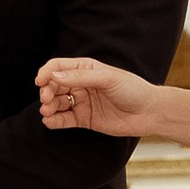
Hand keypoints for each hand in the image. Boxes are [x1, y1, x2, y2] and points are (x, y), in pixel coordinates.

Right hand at [38, 53, 159, 134]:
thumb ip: (80, 77)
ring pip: (57, 103)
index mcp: (85, 69)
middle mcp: (81, 84)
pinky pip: (64, 119)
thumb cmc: (132, 89)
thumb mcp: (107, 78)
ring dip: (48, 106)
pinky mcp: (84, 119)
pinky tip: (49, 121)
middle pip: (54, 86)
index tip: (40, 81)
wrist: (149, 112)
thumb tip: (54, 76)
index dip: (46, 73)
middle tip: (46, 100)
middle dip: (46, 92)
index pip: (58, 67)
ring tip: (47, 111)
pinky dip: (54, 120)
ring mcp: (81, 102)